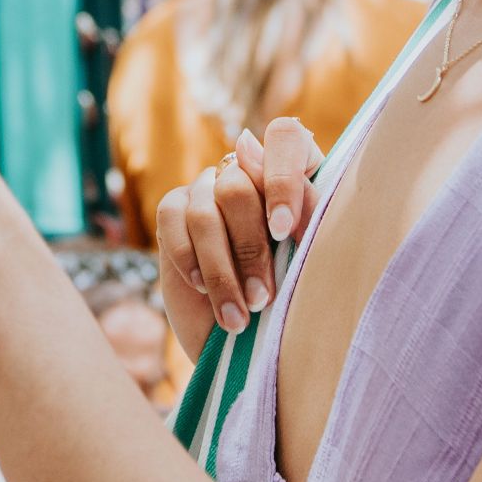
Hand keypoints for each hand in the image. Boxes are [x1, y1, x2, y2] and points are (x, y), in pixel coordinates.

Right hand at [152, 118, 323, 354]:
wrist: (250, 341)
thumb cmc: (292, 296)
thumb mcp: (309, 255)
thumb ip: (297, 201)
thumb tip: (250, 147)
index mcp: (293, 170)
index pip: (285, 139)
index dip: (283, 181)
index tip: (284, 233)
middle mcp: (247, 171)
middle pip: (237, 185)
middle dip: (250, 248)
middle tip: (263, 297)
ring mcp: (207, 189)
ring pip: (205, 212)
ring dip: (222, 271)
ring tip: (239, 314)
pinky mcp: (174, 211)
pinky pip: (172, 219)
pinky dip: (189, 259)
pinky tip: (203, 288)